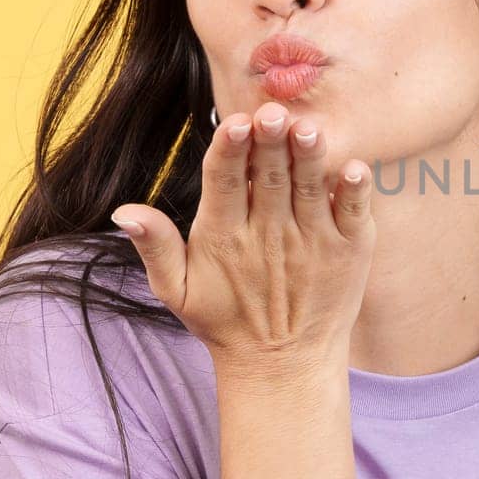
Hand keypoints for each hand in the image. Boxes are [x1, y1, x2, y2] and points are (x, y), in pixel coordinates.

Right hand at [110, 101, 375, 387]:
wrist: (283, 367)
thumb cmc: (225, 322)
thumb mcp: (177, 290)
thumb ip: (154, 247)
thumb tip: (123, 210)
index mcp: (224, 237)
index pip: (225, 183)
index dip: (230, 151)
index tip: (235, 123)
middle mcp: (269, 238)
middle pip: (270, 178)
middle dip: (271, 143)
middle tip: (273, 111)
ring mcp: (313, 244)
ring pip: (310, 190)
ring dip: (310, 158)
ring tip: (308, 128)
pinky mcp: (349, 253)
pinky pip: (353, 215)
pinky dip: (353, 193)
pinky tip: (355, 168)